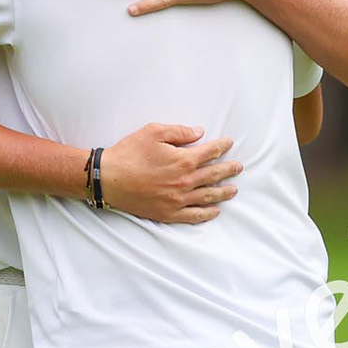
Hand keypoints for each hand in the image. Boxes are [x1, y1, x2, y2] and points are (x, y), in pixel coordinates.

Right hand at [98, 123, 241, 223]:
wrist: (108, 178)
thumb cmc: (129, 153)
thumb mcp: (153, 132)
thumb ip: (179, 131)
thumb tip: (199, 133)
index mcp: (183, 160)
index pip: (211, 152)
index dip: (222, 146)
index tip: (229, 143)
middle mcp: (185, 182)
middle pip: (214, 175)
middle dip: (229, 170)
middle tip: (239, 167)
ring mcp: (178, 200)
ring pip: (208, 197)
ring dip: (223, 193)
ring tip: (234, 190)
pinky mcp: (168, 213)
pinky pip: (194, 215)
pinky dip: (207, 213)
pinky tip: (215, 211)